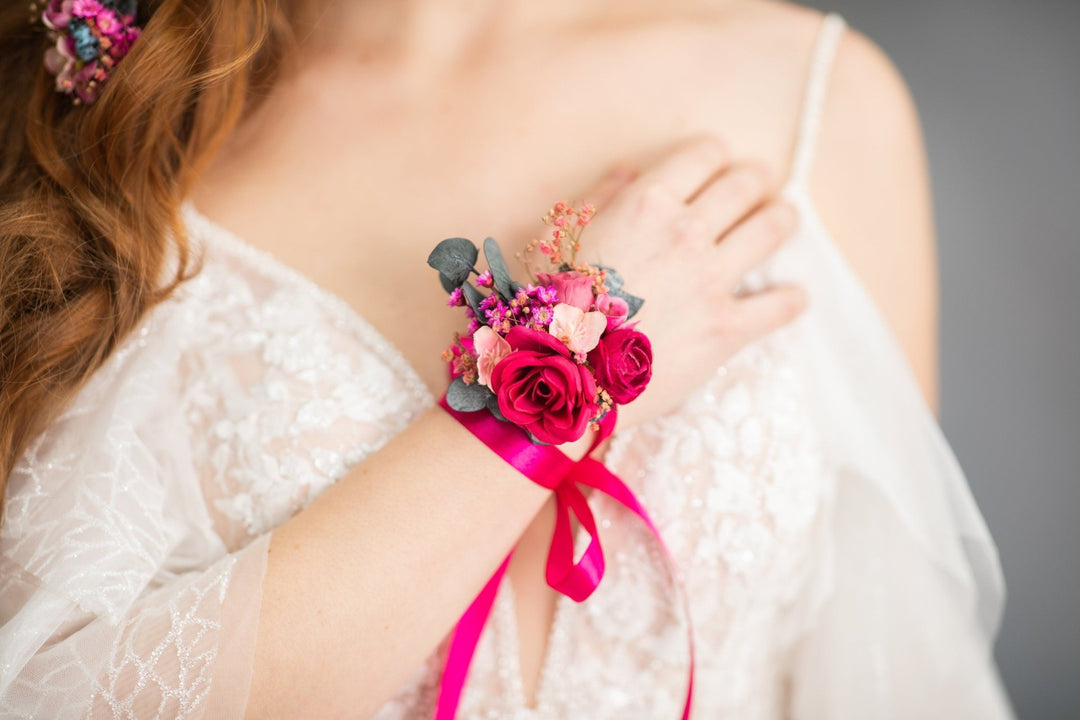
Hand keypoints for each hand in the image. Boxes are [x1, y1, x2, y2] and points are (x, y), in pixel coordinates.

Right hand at [578, 137, 806, 432]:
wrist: (563, 376)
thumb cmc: (550, 305)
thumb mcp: (557, 238)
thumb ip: (598, 199)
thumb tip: (628, 172)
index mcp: (646, 204)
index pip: (702, 156)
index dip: (713, 154)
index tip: (717, 161)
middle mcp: (687, 232)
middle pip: (744, 186)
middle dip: (755, 179)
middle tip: (759, 182)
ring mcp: (712, 280)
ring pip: (771, 230)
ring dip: (782, 218)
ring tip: (784, 218)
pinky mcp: (727, 328)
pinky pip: (779, 306)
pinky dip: (791, 299)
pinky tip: (794, 297)